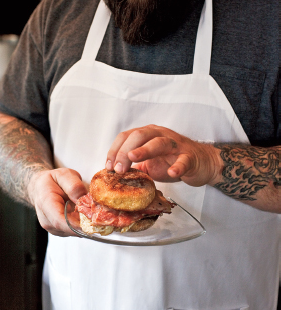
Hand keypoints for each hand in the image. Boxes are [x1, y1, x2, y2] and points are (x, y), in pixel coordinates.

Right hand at [27, 168, 86, 236]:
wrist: (41, 187)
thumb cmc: (53, 180)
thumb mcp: (64, 175)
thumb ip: (74, 186)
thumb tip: (84, 200)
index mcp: (45, 203)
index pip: (59, 220)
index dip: (77, 225)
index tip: (92, 223)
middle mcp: (47, 220)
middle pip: (68, 228)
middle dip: (86, 223)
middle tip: (99, 214)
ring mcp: (52, 228)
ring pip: (73, 231)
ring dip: (84, 224)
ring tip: (90, 210)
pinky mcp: (59, 231)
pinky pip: (73, 231)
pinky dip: (82, 224)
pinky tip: (84, 214)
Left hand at [106, 124, 220, 185]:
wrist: (202, 162)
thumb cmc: (173, 160)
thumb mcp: (149, 162)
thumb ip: (133, 165)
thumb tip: (113, 174)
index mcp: (148, 134)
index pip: (127, 136)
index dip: (115, 149)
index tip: (108, 165)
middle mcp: (160, 135)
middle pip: (139, 136)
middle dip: (125, 151)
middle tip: (117, 169)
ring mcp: (176, 145)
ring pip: (159, 142)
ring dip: (145, 150)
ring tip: (134, 158)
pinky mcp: (189, 157)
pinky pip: (183, 160)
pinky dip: (178, 166)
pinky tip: (172, 172)